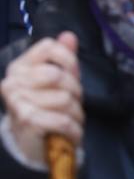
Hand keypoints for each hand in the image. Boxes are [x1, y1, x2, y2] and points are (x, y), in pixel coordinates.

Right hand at [0, 33, 82, 165]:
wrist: (31, 143)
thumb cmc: (47, 107)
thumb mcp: (57, 80)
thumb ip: (63, 57)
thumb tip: (68, 35)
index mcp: (19, 67)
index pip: (48, 47)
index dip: (68, 60)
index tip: (73, 74)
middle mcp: (12, 82)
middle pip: (59, 76)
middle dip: (75, 91)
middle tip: (72, 103)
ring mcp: (17, 101)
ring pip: (65, 99)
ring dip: (76, 113)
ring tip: (69, 118)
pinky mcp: (26, 121)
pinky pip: (63, 120)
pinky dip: (73, 129)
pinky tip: (70, 131)